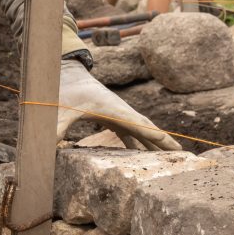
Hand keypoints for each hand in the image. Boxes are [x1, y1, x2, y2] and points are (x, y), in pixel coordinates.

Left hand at [56, 59, 180, 149]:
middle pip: (150, 131)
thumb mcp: (59, 110)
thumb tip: (48, 147)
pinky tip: (144, 158)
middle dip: (167, 144)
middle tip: (185, 158)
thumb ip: (56, 129)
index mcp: (115, 111)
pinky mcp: (115, 119)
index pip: (142, 127)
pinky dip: (142, 145)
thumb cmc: (64, 91)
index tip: (175, 148)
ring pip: (144, 133)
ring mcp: (121, 116)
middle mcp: (123, 113)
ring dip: (157, 146)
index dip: (158, 138)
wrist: (67, 74)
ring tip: (173, 160)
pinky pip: (133, 135)